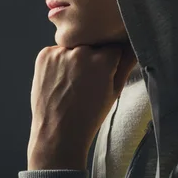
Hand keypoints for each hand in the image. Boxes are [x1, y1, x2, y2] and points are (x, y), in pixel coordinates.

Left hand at [27, 43, 136, 169]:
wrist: (58, 132)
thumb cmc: (89, 116)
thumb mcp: (115, 92)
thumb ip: (126, 64)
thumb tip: (133, 45)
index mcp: (103, 60)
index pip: (113, 46)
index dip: (111, 60)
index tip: (105, 73)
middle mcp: (81, 52)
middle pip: (92, 45)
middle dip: (92, 57)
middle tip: (87, 80)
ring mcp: (60, 53)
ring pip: (73, 47)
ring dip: (74, 58)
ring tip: (71, 82)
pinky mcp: (44, 55)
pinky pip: (56, 51)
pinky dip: (58, 61)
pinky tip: (59, 80)